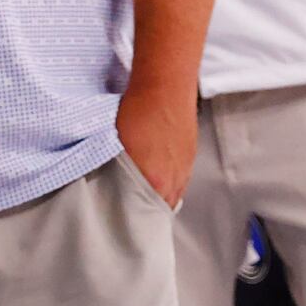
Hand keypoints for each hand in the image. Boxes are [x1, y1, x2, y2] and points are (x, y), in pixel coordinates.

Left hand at [115, 82, 196, 206]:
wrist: (165, 87)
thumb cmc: (137, 112)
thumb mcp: (119, 147)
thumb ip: (121, 174)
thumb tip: (114, 187)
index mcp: (156, 182)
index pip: (148, 215)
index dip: (137, 218)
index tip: (126, 218)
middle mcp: (175, 179)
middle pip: (163, 206)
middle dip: (150, 208)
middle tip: (134, 206)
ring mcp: (185, 166)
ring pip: (174, 191)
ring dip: (161, 192)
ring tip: (146, 188)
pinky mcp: (190, 152)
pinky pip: (181, 176)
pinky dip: (170, 178)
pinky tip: (159, 169)